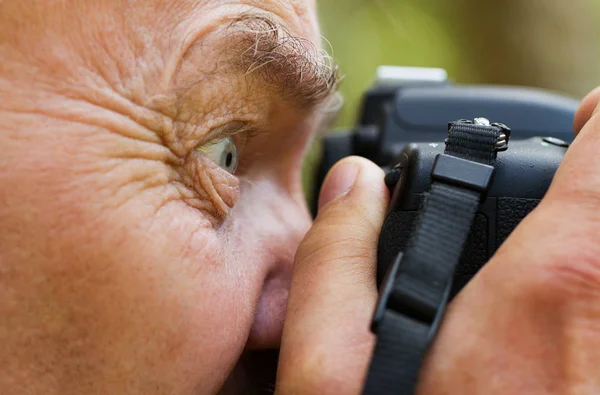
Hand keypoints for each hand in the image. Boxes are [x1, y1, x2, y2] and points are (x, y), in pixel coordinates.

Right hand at [275, 86, 599, 394]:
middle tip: (537, 191)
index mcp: (542, 291)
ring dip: (581, 241)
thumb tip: (352, 188)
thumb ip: (336, 263)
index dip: (594, 124)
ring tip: (530, 247)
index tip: (580, 122)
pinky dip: (583, 294)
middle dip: (581, 189)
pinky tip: (539, 314)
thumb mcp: (331, 372)